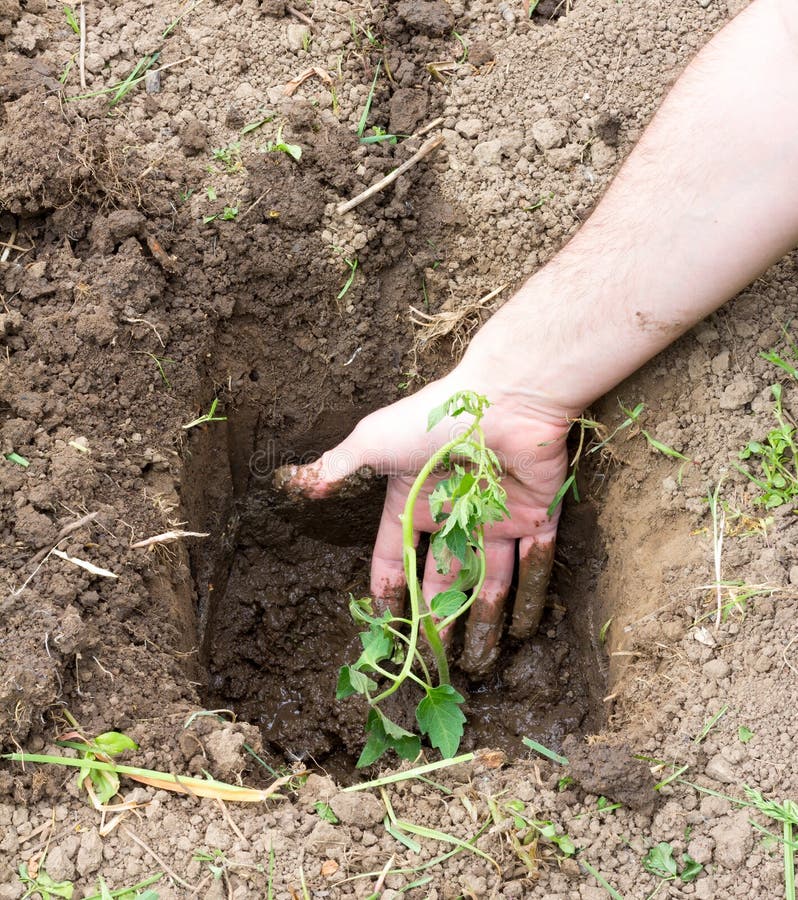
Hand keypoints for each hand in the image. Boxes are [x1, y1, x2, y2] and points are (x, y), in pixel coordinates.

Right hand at [277, 364, 569, 676]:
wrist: (502, 399)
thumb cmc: (433, 420)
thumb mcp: (373, 442)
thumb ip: (338, 467)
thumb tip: (293, 483)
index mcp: (414, 501)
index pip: (395, 556)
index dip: (388, 592)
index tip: (384, 630)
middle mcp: (454, 514)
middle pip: (443, 578)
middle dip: (437, 620)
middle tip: (434, 663)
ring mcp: (496, 517)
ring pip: (489, 580)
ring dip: (483, 622)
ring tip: (479, 665)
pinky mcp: (537, 515)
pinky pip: (535, 564)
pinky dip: (530, 597)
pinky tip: (522, 632)